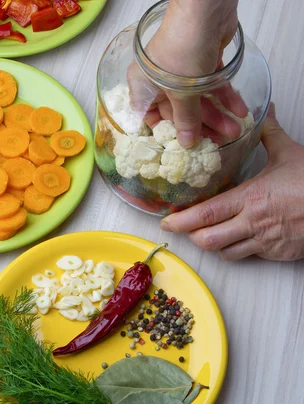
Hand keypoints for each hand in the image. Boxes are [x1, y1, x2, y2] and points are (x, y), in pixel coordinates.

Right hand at [128, 0, 246, 146]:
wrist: (203, 12)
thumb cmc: (180, 52)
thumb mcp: (182, 93)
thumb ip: (186, 120)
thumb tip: (187, 144)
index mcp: (142, 87)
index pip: (149, 117)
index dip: (166, 133)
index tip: (183, 147)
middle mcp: (158, 80)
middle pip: (178, 110)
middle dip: (201, 125)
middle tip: (219, 140)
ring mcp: (180, 70)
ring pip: (197, 98)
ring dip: (217, 114)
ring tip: (235, 128)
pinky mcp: (201, 61)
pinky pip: (211, 85)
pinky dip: (224, 96)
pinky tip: (238, 109)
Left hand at [160, 103, 303, 261]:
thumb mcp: (289, 154)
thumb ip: (269, 134)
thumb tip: (264, 111)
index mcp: (250, 198)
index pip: (206, 214)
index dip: (182, 221)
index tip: (166, 222)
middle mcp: (253, 223)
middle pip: (208, 239)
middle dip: (192, 236)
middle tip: (187, 228)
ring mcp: (265, 242)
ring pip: (225, 252)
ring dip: (215, 244)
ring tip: (213, 231)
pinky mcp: (278, 254)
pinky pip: (249, 256)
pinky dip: (238, 249)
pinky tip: (241, 237)